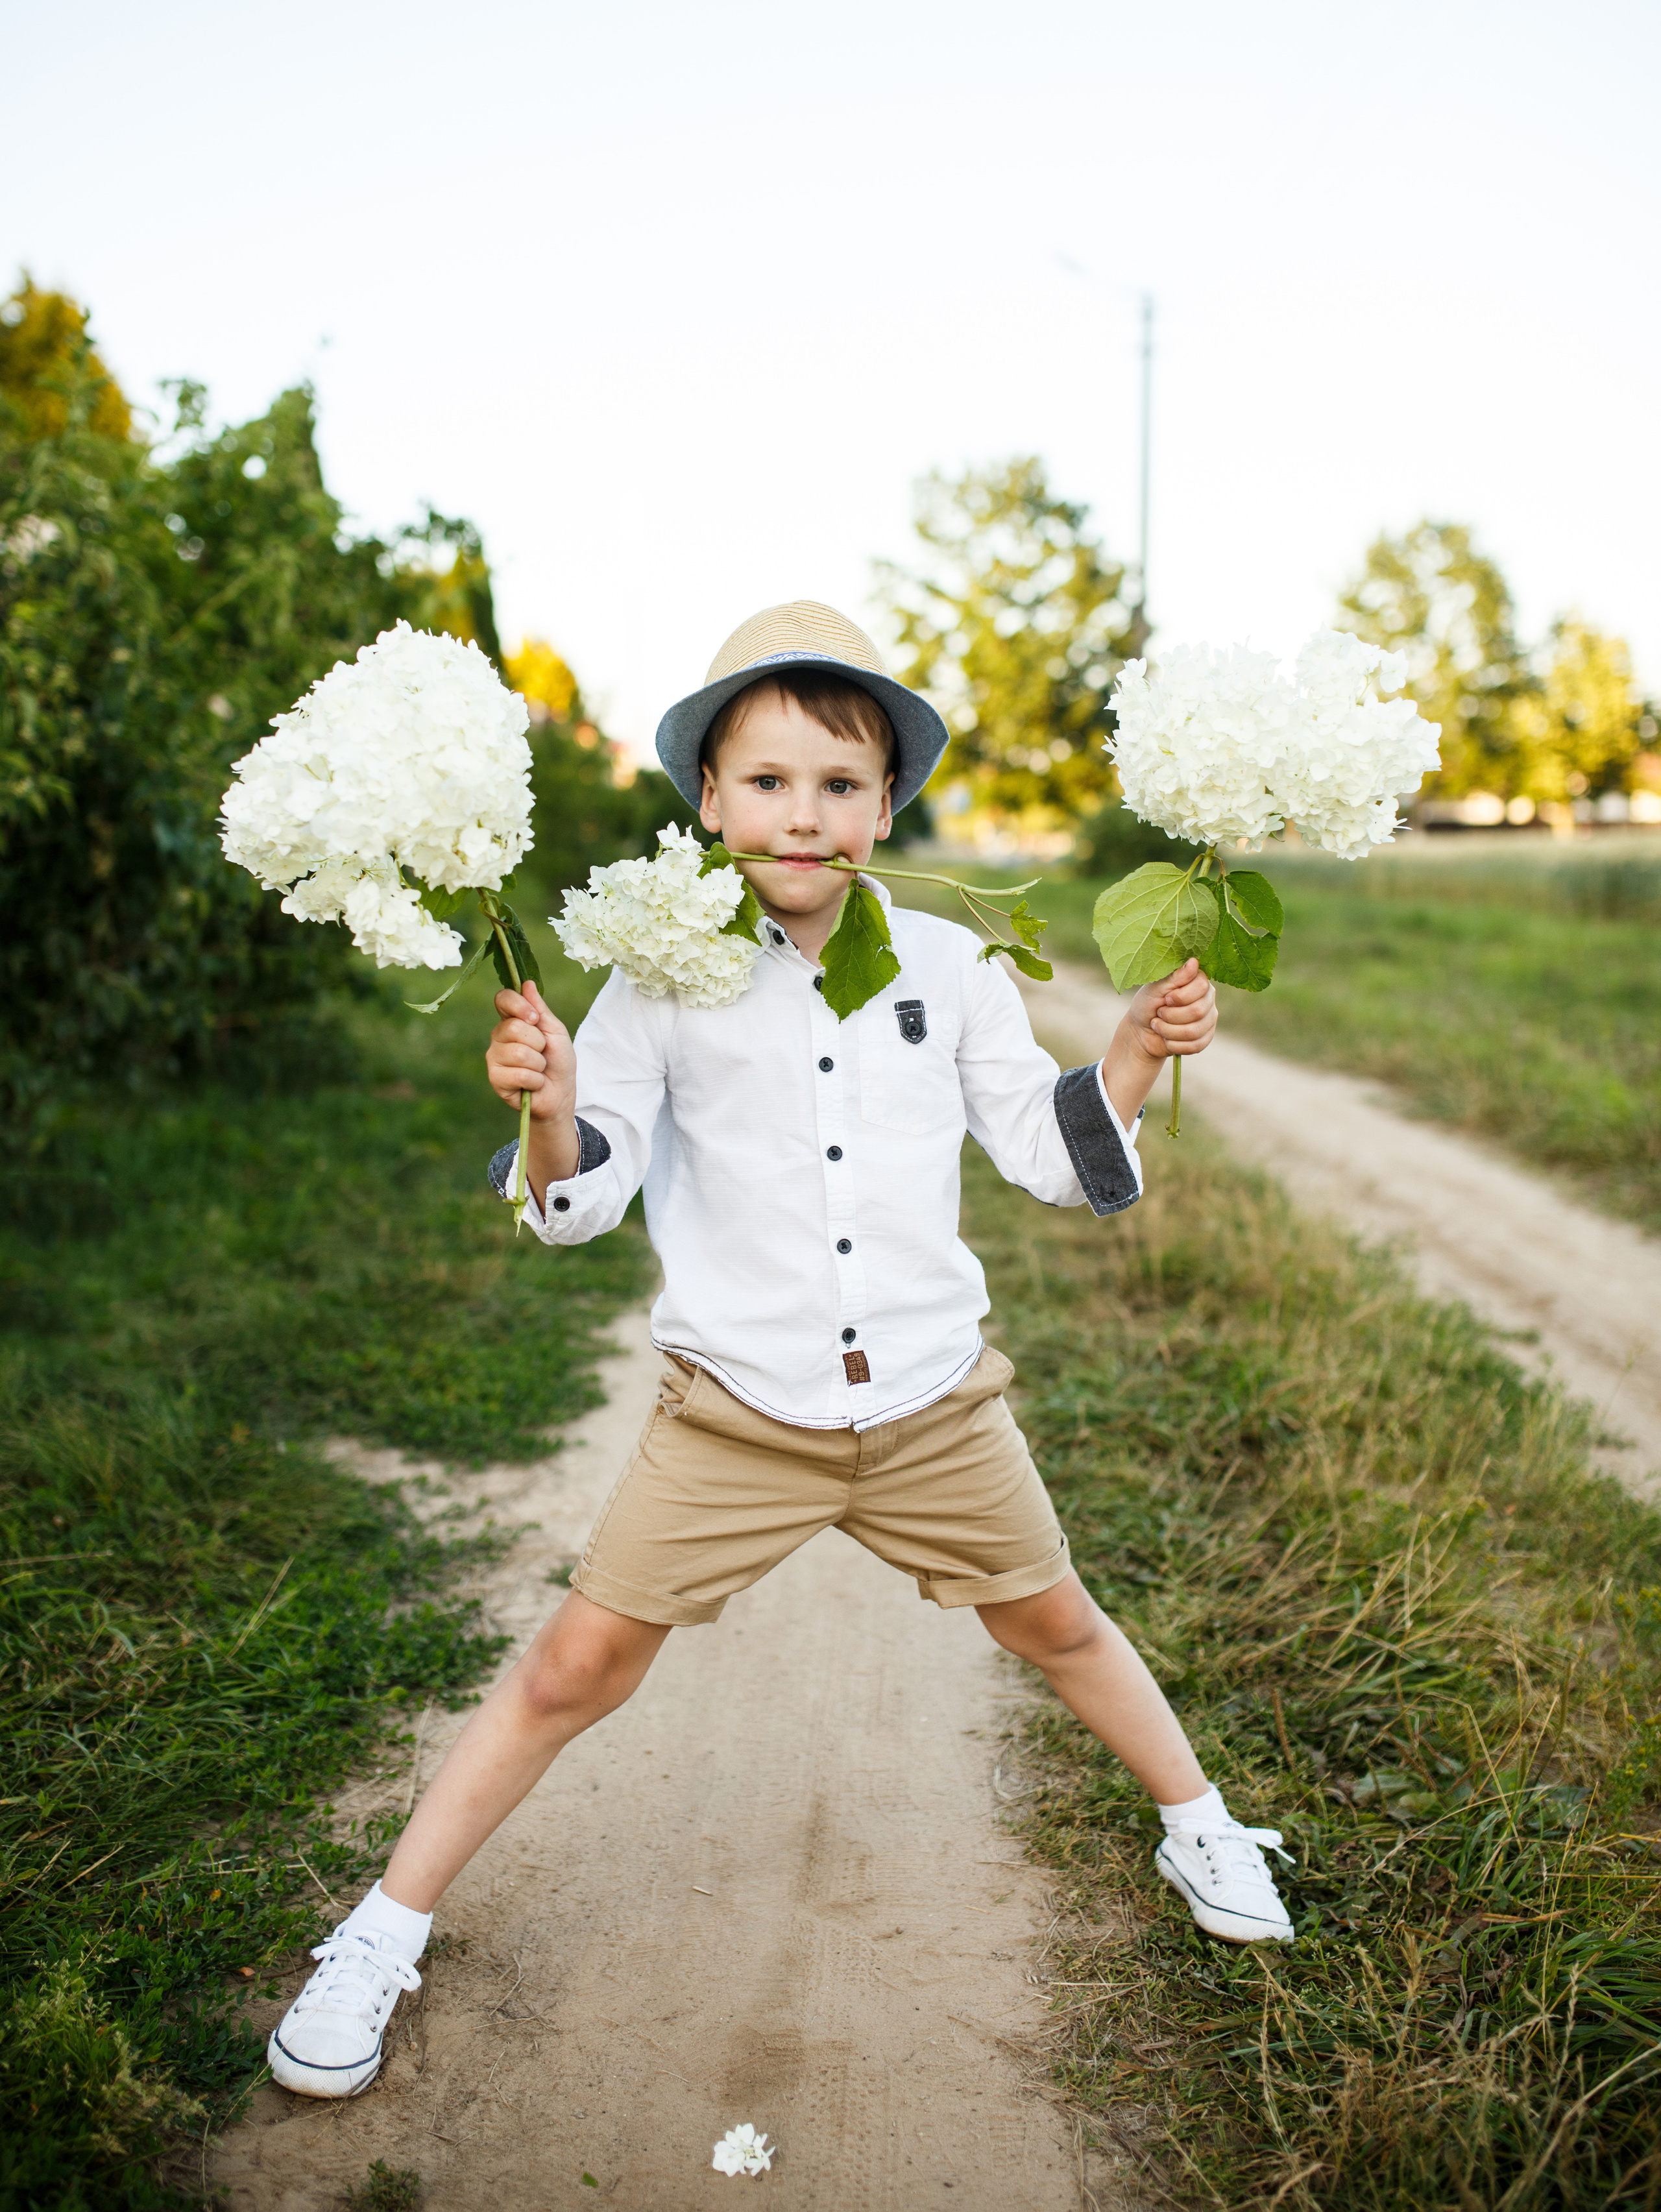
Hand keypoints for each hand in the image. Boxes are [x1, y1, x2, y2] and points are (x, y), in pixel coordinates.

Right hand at [486, 982, 576, 1122]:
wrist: (560, 1094)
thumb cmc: (558, 1061)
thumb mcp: (555, 1031)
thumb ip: (540, 1009)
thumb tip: (527, 983)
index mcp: (512, 1020)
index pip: (502, 999)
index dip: (518, 1005)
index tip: (535, 1018)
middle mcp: (498, 1037)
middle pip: (514, 1027)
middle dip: (538, 1043)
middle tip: (542, 1053)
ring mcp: (494, 1058)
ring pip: (518, 1053)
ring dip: (538, 1064)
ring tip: (539, 1070)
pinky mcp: (496, 1079)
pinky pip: (519, 1074)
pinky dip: (536, 1080)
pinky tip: (534, 1083)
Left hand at [1127, 958, 1217, 1063]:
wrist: (1141, 1031)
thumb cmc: (1147, 1004)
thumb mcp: (1155, 988)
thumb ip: (1175, 977)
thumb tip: (1194, 962)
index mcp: (1198, 982)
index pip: (1201, 986)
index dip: (1180, 996)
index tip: (1165, 998)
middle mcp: (1207, 1000)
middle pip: (1197, 1011)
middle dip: (1170, 1015)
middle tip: (1159, 1012)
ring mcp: (1209, 1020)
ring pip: (1194, 1031)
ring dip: (1168, 1031)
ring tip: (1158, 1025)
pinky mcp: (1205, 1039)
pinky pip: (1194, 1046)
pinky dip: (1173, 1044)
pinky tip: (1166, 1038)